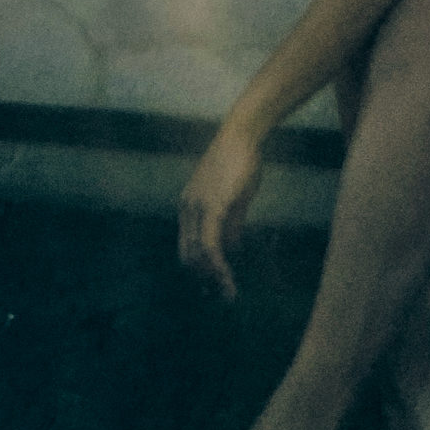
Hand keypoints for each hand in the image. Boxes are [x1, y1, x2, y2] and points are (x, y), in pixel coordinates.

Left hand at [177, 119, 263, 301]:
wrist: (242, 135)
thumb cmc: (240, 161)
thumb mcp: (233, 197)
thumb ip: (230, 223)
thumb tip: (231, 249)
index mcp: (188, 206)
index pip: (187, 246)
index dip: (200, 268)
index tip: (214, 285)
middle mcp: (187, 209)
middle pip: (188, 255)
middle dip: (205, 278)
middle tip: (223, 293)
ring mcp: (197, 208)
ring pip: (198, 255)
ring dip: (212, 277)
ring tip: (228, 292)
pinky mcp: (212, 208)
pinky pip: (210, 246)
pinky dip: (218, 267)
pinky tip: (228, 279)